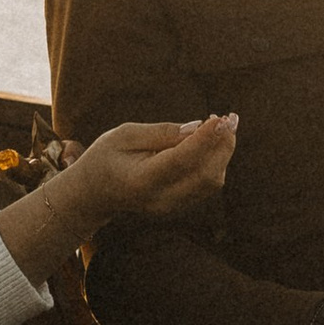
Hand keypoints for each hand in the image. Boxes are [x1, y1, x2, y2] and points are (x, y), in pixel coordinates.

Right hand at [0, 114, 234, 284]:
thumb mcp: (123, 135)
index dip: (204, 139)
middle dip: (222, 145)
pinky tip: (212, 140)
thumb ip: (161, 132)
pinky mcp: (180, 206)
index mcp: (140, 181)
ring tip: (222, 125)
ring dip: (222, 152)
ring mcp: (172, 207)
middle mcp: (160, 199)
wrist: (95, 193)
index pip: (180, 161)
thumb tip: (197, 127)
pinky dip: (216, 160)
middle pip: (205, 176)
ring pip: (211, 181)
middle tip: (228, 118)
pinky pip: (207, 184)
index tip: (220, 118)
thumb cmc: (106, 157)